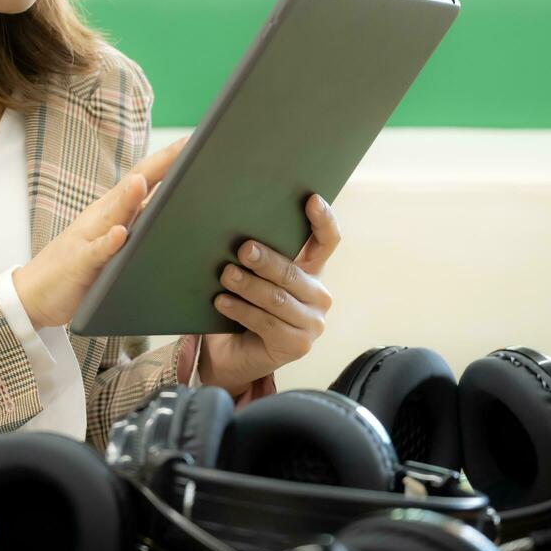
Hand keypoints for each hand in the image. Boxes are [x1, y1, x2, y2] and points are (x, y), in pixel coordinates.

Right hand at [13, 136, 186, 327]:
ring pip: (113, 213)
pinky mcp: (79, 263)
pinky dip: (107, 242)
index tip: (196, 141)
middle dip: (160, 164)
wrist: (36, 292)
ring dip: (129, 196)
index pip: (146, 176)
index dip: (170, 159)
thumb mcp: (115, 239)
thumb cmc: (81, 264)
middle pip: (134, 183)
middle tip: (186, 146)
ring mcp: (88, 237)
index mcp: (115, 209)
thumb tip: (171, 206)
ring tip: (145, 180)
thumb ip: (138, 221)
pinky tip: (119, 234)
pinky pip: (95, 252)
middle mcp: (103, 215)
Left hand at [199, 192, 339, 397]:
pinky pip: (266, 323)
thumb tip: (237, 230)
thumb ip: (257, 255)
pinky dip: (241, 310)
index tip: (310, 199)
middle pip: (294, 272)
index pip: (327, 241)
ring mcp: (311, 323)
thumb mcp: (254, 275)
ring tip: (226, 275)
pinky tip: (222, 302)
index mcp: (312, 271)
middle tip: (243, 249)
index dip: (323, 220)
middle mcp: (318, 295)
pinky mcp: (297, 345)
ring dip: (249, 286)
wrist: (233, 352)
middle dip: (267, 260)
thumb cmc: (243, 304)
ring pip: (278, 299)